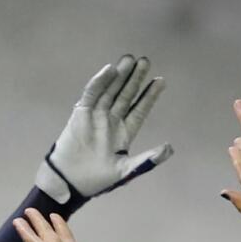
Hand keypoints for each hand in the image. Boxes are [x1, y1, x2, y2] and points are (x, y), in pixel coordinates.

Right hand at [35, 54, 171, 202]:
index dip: (149, 96)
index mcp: (124, 133)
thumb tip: (169, 149)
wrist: (71, 181)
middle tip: (145, 61)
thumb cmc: (98, 179)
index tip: (161, 80)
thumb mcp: (126, 170)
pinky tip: (110, 70)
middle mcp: (111, 121)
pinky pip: (92, 94)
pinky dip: (100, 82)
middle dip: (135, 79)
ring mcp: (96, 115)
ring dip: (120, 76)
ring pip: (110, 91)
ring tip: (130, 60)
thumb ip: (147, 159)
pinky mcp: (81, 113)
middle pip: (126, 95)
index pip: (139, 109)